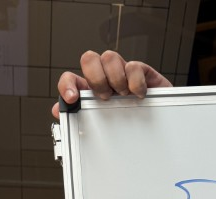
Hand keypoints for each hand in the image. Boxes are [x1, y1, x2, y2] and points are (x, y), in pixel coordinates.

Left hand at [52, 50, 173, 118]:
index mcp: (90, 91)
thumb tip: (57, 110)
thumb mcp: (103, 125)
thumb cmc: (129, 124)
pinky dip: (135, 82)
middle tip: (105, 96)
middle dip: (96, 78)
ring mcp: (122, 73)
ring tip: (122, 95)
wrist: (158, 125)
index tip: (72, 98)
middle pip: (89, 58)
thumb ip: (79, 117)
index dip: (67, 85)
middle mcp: (104, 77)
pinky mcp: (141, 72)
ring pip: (110, 57)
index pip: (71, 78)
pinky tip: (138, 94)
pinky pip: (134, 65)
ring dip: (115, 78)